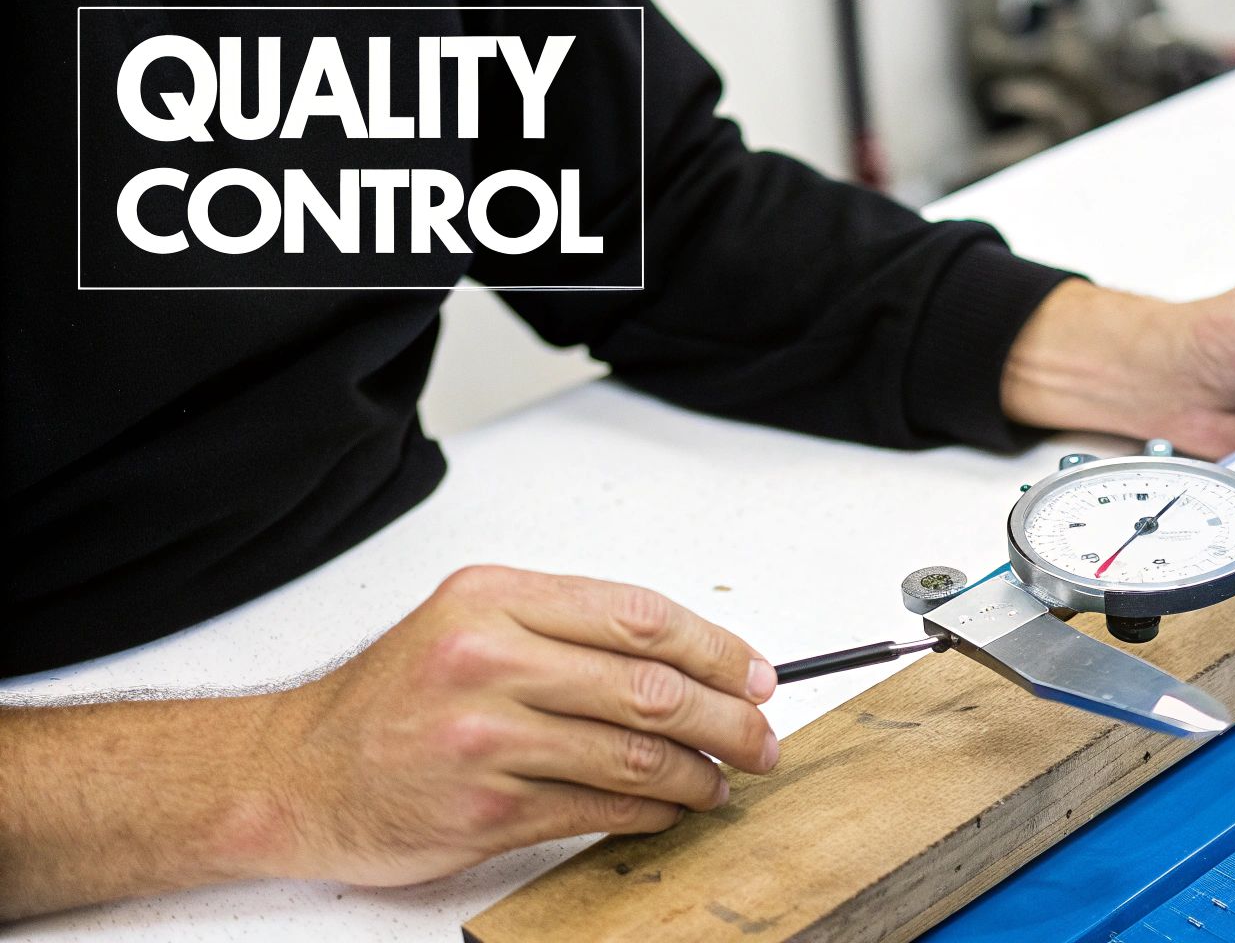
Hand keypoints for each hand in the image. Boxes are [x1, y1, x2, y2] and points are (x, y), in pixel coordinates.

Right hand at [1, 567, 778, 915]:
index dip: (716, 649)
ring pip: (634, 757)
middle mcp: (489, 659)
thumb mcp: (470, 619)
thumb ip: (567, 626)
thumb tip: (686, 655)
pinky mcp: (484, 809)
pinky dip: (650, 813)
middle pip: (651, 688)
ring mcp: (485, 738)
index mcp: (495, 598)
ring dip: (697, 774)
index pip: (640, 617)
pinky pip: (598, 810)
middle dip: (727, 717)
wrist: (296, 773)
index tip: (755, 673)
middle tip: (760, 736)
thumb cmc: (393, 697)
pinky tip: (667, 809)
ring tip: (719, 779)